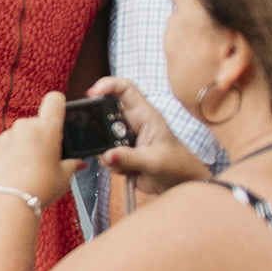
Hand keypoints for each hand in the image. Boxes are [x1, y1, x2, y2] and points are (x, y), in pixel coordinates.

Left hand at [0, 89, 77, 211]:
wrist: (7, 203)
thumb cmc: (39, 188)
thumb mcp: (64, 177)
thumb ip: (72, 164)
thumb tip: (78, 163)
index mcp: (46, 128)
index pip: (55, 101)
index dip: (59, 106)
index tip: (60, 116)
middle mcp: (24, 127)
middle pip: (37, 123)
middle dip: (43, 136)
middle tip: (47, 158)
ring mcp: (5, 137)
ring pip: (20, 136)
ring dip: (26, 146)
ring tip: (30, 170)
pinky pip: (6, 147)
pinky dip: (10, 156)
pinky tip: (15, 174)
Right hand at [90, 75, 210, 196]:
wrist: (180, 184)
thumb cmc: (177, 166)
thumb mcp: (155, 161)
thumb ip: (129, 158)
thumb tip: (106, 155)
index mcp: (145, 115)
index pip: (124, 89)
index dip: (107, 85)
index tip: (91, 95)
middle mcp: (133, 123)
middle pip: (105, 114)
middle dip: (102, 131)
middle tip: (109, 146)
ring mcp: (124, 138)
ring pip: (101, 139)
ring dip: (110, 154)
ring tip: (129, 165)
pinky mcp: (120, 152)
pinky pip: (104, 155)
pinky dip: (112, 165)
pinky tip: (130, 171)